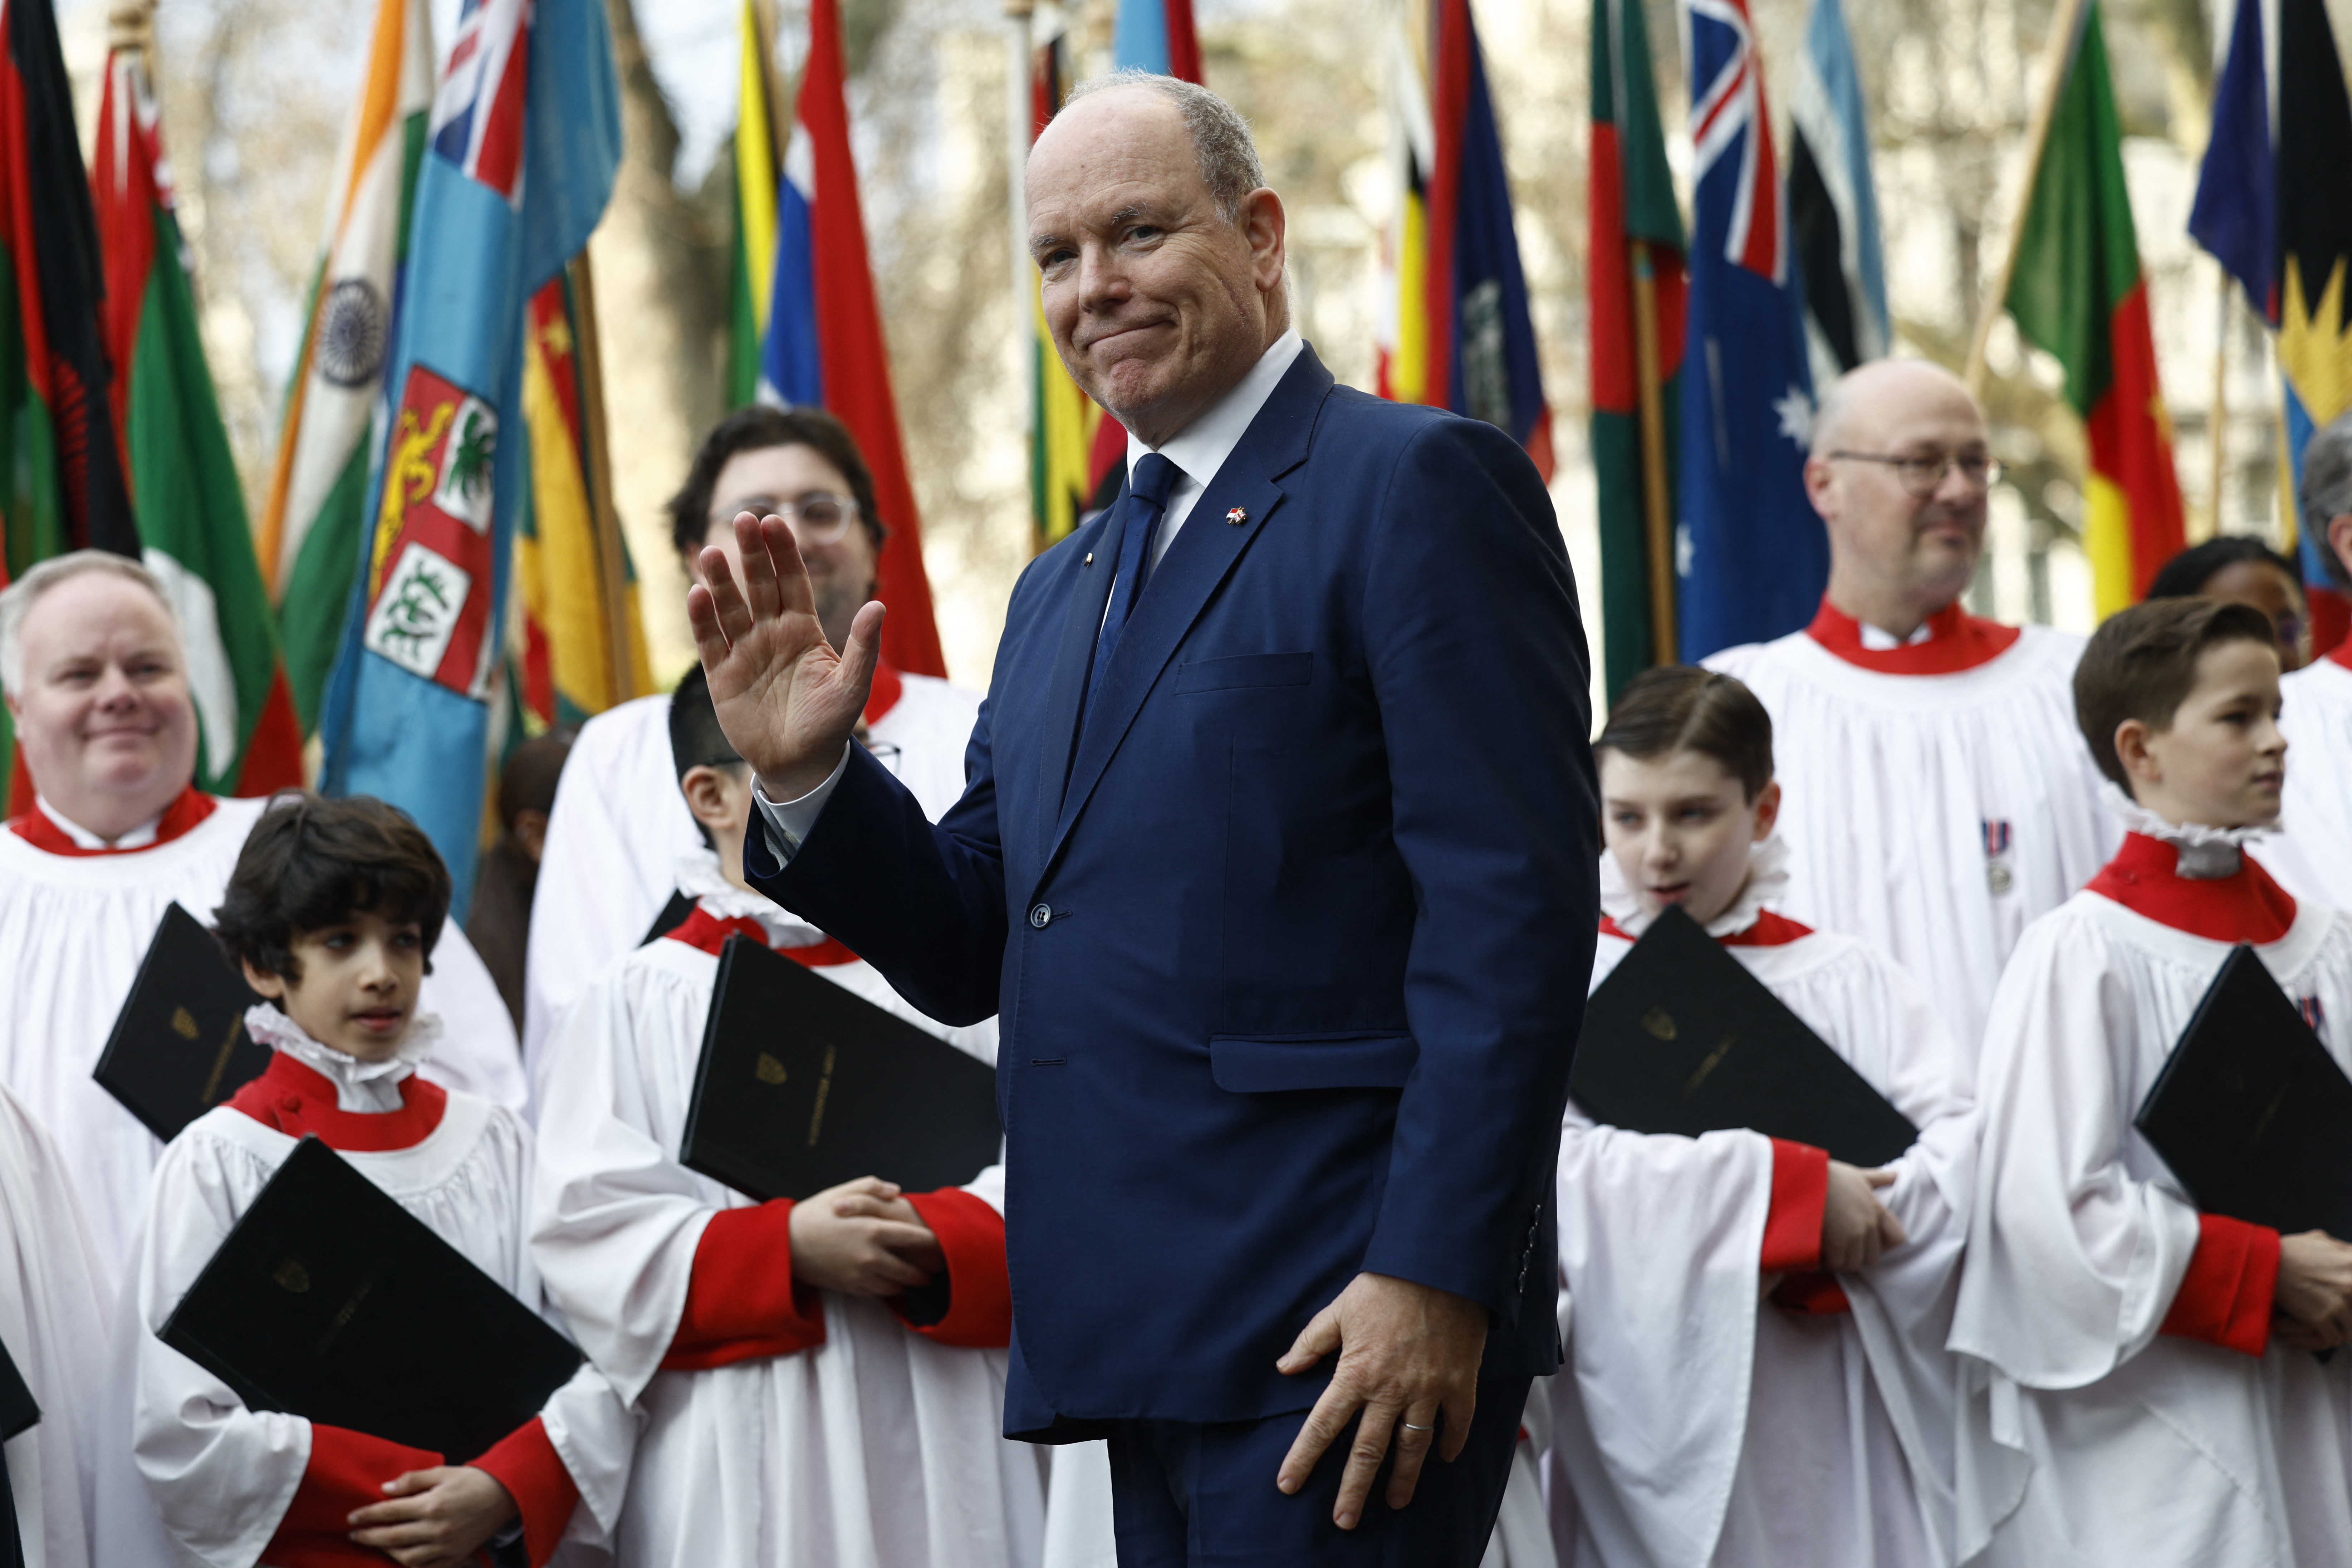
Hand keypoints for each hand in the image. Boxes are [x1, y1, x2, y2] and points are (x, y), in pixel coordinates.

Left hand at [346, 1465, 516, 1566]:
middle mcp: (436, 1528)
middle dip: (369, 1536)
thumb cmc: (473, 1480)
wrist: (505, 1495)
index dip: (368, 1515)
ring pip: (406, 1557)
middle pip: (392, 1536)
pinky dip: (410, 1563)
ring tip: (377, 1543)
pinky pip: (426, 1566)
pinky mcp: (455, 1555)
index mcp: (432, 1504)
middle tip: (354, 1534)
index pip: (390, 1511)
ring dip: (386, 1551)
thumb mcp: (442, 1472)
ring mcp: (445, 1545)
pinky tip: (401, 1556)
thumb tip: (386, 1489)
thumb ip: (412, 1480)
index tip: (352, 1517)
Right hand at [685, 512, 885, 801]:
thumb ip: (864, 647)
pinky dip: (703, 620)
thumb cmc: (830, 723)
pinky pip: (710, 643)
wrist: (802, 764)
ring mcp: (744, 652)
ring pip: (729, 609)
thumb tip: (879, 606)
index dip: (783, 553)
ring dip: (720, 581)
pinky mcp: (722, 676)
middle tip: (744, 519)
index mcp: (802, 629)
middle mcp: (771, 633)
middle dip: (751, 554)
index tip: (776, 522)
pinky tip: (697, 594)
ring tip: (711, 553)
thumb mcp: (852, 685)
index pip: (791, 581)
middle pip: (758, 586)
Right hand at [788, 1176, 941, 1295]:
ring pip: (897, 1286)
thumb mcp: (842, 1192)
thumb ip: (872, 1187)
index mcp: (872, 1229)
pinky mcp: (851, 1288)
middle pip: (911, 1271)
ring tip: (916, 1277)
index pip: (915, 1239)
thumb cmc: (814, 1215)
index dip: (932, 1242)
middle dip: (926, 1270)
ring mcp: (860, 1276)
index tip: (940, 1243)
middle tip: (934, 1268)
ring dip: (909, 1282)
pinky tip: (893, 1282)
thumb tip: (897, 1191)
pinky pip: (879, 1294)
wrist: (785, 1245)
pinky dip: (890, 1290)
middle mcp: (870, 1256)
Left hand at [1273, 1272, 1487, 1529]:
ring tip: (1396, 1503)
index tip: (1288, 1485)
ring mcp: (1428, 1390)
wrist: (1439, 1265)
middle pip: (1367, 1451)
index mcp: (1355, 1372)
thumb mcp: (1339, 1309)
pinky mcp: (1460, 1383)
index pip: (1321, 1426)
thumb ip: (1311, 1342)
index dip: (1303, 1458)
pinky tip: (1445, 1459)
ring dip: (1403, 1480)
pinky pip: (1457, 1424)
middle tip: (1344, 1521)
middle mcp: (1390, 1390)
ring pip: (1412, 1447)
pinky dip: (1451, 1444)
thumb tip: (1284, 1368)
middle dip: (1353, 1490)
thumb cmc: (1387, 1285)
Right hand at [1820, 1163, 1905, 1272]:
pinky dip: (1827, 1263)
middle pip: (1873, 1258)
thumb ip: (1877, 1178)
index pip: (1898, 1238)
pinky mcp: (1835, 1245)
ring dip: (1841, 1261)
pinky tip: (1818, 1254)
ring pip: (1853, 1264)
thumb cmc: (1829, 1176)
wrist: (1803, 1179)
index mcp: (1877, 1210)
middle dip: (1859, 1256)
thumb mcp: (1856, 1175)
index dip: (1885, 1244)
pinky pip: (1836, 1264)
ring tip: (1828, 1252)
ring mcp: (1853, 1236)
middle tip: (1844, 1249)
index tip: (1870, 1241)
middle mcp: (1869, 1225)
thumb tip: (1895, 1174)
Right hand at [2273, 1230, 2351, 1348]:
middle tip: (2341, 1312)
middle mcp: (2351, 1284)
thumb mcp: (2319, 1238)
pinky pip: (2334, 1338)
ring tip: (2334, 1327)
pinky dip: (2327, 1337)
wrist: (2263, 1262)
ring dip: (2343, 1329)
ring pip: (2351, 1328)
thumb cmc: (2289, 1250)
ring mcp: (2337, 1303)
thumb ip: (2341, 1249)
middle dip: (2350, 1312)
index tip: (2349, 1298)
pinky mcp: (2321, 1318)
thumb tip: (2349, 1255)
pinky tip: (2320, 1332)